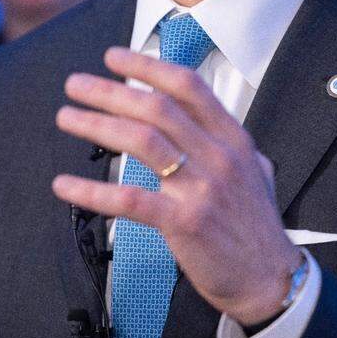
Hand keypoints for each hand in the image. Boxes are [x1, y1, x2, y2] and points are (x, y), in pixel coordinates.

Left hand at [52, 47, 298, 325]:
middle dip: (110, 91)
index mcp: (232, 138)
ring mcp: (202, 188)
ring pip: (141, 142)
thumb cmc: (256, 229)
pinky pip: (129, 200)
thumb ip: (229, 145)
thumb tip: (210, 123)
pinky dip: (92, 191)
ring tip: (67, 117)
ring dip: (97, 125)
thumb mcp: (255, 172)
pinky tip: (66, 184)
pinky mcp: (185, 222)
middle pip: (157, 108)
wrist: (270, 281)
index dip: (148, 66)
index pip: (187, 87)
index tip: (114, 57)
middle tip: (76, 84)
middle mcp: (218, 156)